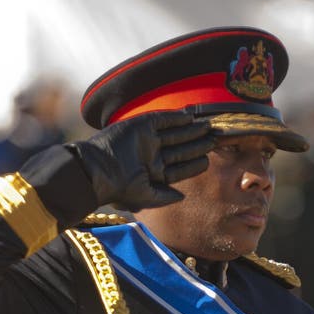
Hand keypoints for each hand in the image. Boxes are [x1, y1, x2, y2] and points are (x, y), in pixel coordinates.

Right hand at [69, 111, 214, 211]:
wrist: (99, 170)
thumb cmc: (121, 188)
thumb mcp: (146, 197)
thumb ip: (165, 197)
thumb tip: (183, 197)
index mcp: (154, 173)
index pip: (179, 168)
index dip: (194, 164)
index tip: (208, 160)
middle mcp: (152, 156)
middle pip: (180, 148)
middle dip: (197, 144)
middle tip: (214, 139)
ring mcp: (146, 140)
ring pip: (174, 133)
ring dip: (190, 130)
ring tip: (207, 126)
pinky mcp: (140, 125)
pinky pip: (162, 120)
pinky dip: (175, 117)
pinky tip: (190, 117)